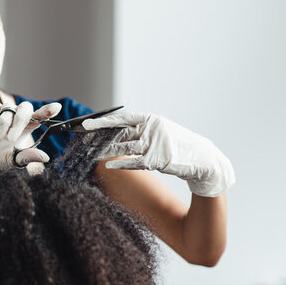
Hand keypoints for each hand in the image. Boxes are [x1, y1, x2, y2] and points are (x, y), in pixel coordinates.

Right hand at [0, 101, 61, 185]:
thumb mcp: (11, 160)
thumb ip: (27, 157)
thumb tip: (45, 157)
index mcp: (24, 128)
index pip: (38, 117)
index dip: (47, 111)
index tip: (56, 108)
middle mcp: (14, 118)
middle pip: (25, 109)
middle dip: (19, 122)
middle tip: (11, 138)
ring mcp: (0, 113)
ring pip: (8, 110)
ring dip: (3, 126)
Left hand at [82, 112, 235, 196]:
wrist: (202, 160)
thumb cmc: (177, 146)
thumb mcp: (159, 132)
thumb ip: (139, 131)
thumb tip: (113, 134)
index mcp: (151, 119)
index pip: (122, 118)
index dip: (103, 121)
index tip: (87, 124)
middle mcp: (152, 129)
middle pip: (118, 134)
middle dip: (99, 138)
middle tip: (83, 140)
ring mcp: (154, 145)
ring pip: (123, 148)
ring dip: (105, 151)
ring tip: (89, 153)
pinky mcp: (157, 160)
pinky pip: (133, 163)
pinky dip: (119, 164)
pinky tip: (108, 166)